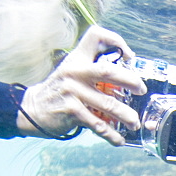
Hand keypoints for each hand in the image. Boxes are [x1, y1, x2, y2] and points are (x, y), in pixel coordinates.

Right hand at [16, 25, 146, 144]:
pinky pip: (98, 124)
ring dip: (126, 115)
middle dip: (131, 81)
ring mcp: (72, 91)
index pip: (96, 36)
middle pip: (108, 71)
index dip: (116, 41)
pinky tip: (119, 139)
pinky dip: (111, 134)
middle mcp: (75, 71)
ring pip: (108, 104)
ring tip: (134, 122)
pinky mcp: (71, 110)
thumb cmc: (61, 90)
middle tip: (141, 90)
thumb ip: (94, 70)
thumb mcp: (73, 72)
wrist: (34, 108)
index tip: (129, 56)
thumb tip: (126, 77)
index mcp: (78, 58)